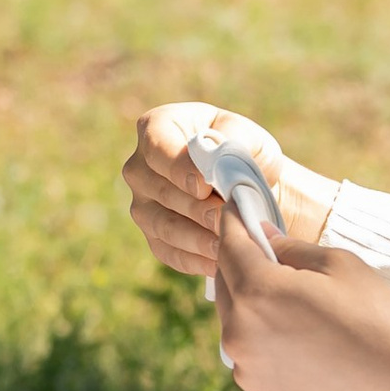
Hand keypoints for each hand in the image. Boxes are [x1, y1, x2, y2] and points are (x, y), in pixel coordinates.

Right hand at [123, 103, 333, 277]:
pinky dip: (195, 259)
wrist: (247, 186)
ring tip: (229, 245)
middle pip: (160, 190)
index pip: (158, 147)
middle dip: (197, 208)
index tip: (204, 186)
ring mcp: (142, 204)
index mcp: (158, 128)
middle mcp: (140, 167)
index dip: (178, 168)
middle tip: (228, 219)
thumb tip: (214, 156)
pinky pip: (168, 251)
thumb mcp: (249, 137)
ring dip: (197, 238)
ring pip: (163, 225)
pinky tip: (221, 261)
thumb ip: (234, 139)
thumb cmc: (245, 152)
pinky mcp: (153, 236)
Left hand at [210, 209, 389, 390]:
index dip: (233, 219)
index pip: (229, 244)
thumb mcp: (341, 265)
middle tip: (262, 241)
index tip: (237, 203)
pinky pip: (250, 352)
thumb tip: (265, 237)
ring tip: (285, 291)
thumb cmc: (376, 322)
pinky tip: (296, 331)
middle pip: (226, 282)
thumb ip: (293, 247)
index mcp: (258, 293)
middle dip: (239, 258)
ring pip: (236, 320)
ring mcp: (247, 368)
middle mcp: (239, 333)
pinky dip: (261, 335)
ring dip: (250, 299)